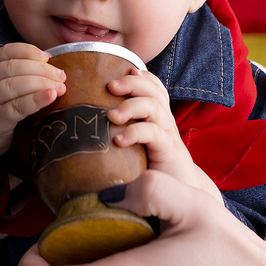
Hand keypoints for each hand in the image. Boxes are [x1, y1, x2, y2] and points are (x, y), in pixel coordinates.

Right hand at [0, 43, 64, 188]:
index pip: (6, 52)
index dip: (28, 51)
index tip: (47, 57)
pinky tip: (50, 97)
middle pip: (14, 67)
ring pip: (15, 85)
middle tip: (61, 75)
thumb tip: (50, 67)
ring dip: (41, 83)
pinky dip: (36, 100)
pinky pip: (17, 107)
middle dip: (41, 69)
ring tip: (60, 87)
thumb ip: (14, 76)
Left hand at [106, 70, 210, 191]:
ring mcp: (168, 135)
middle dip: (132, 83)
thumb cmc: (152, 170)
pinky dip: (135, 132)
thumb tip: (83, 131)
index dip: (141, 76)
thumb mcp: (135, 147)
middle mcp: (164, 121)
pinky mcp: (169, 151)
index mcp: (157, 117)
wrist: (182, 194)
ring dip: (131, 106)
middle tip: (110, 86)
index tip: (123, 71)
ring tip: (111, 116)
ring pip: (153, 107)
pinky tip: (119, 140)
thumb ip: (118, 135)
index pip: (153, 87)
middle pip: (152, 91)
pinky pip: (153, 133)